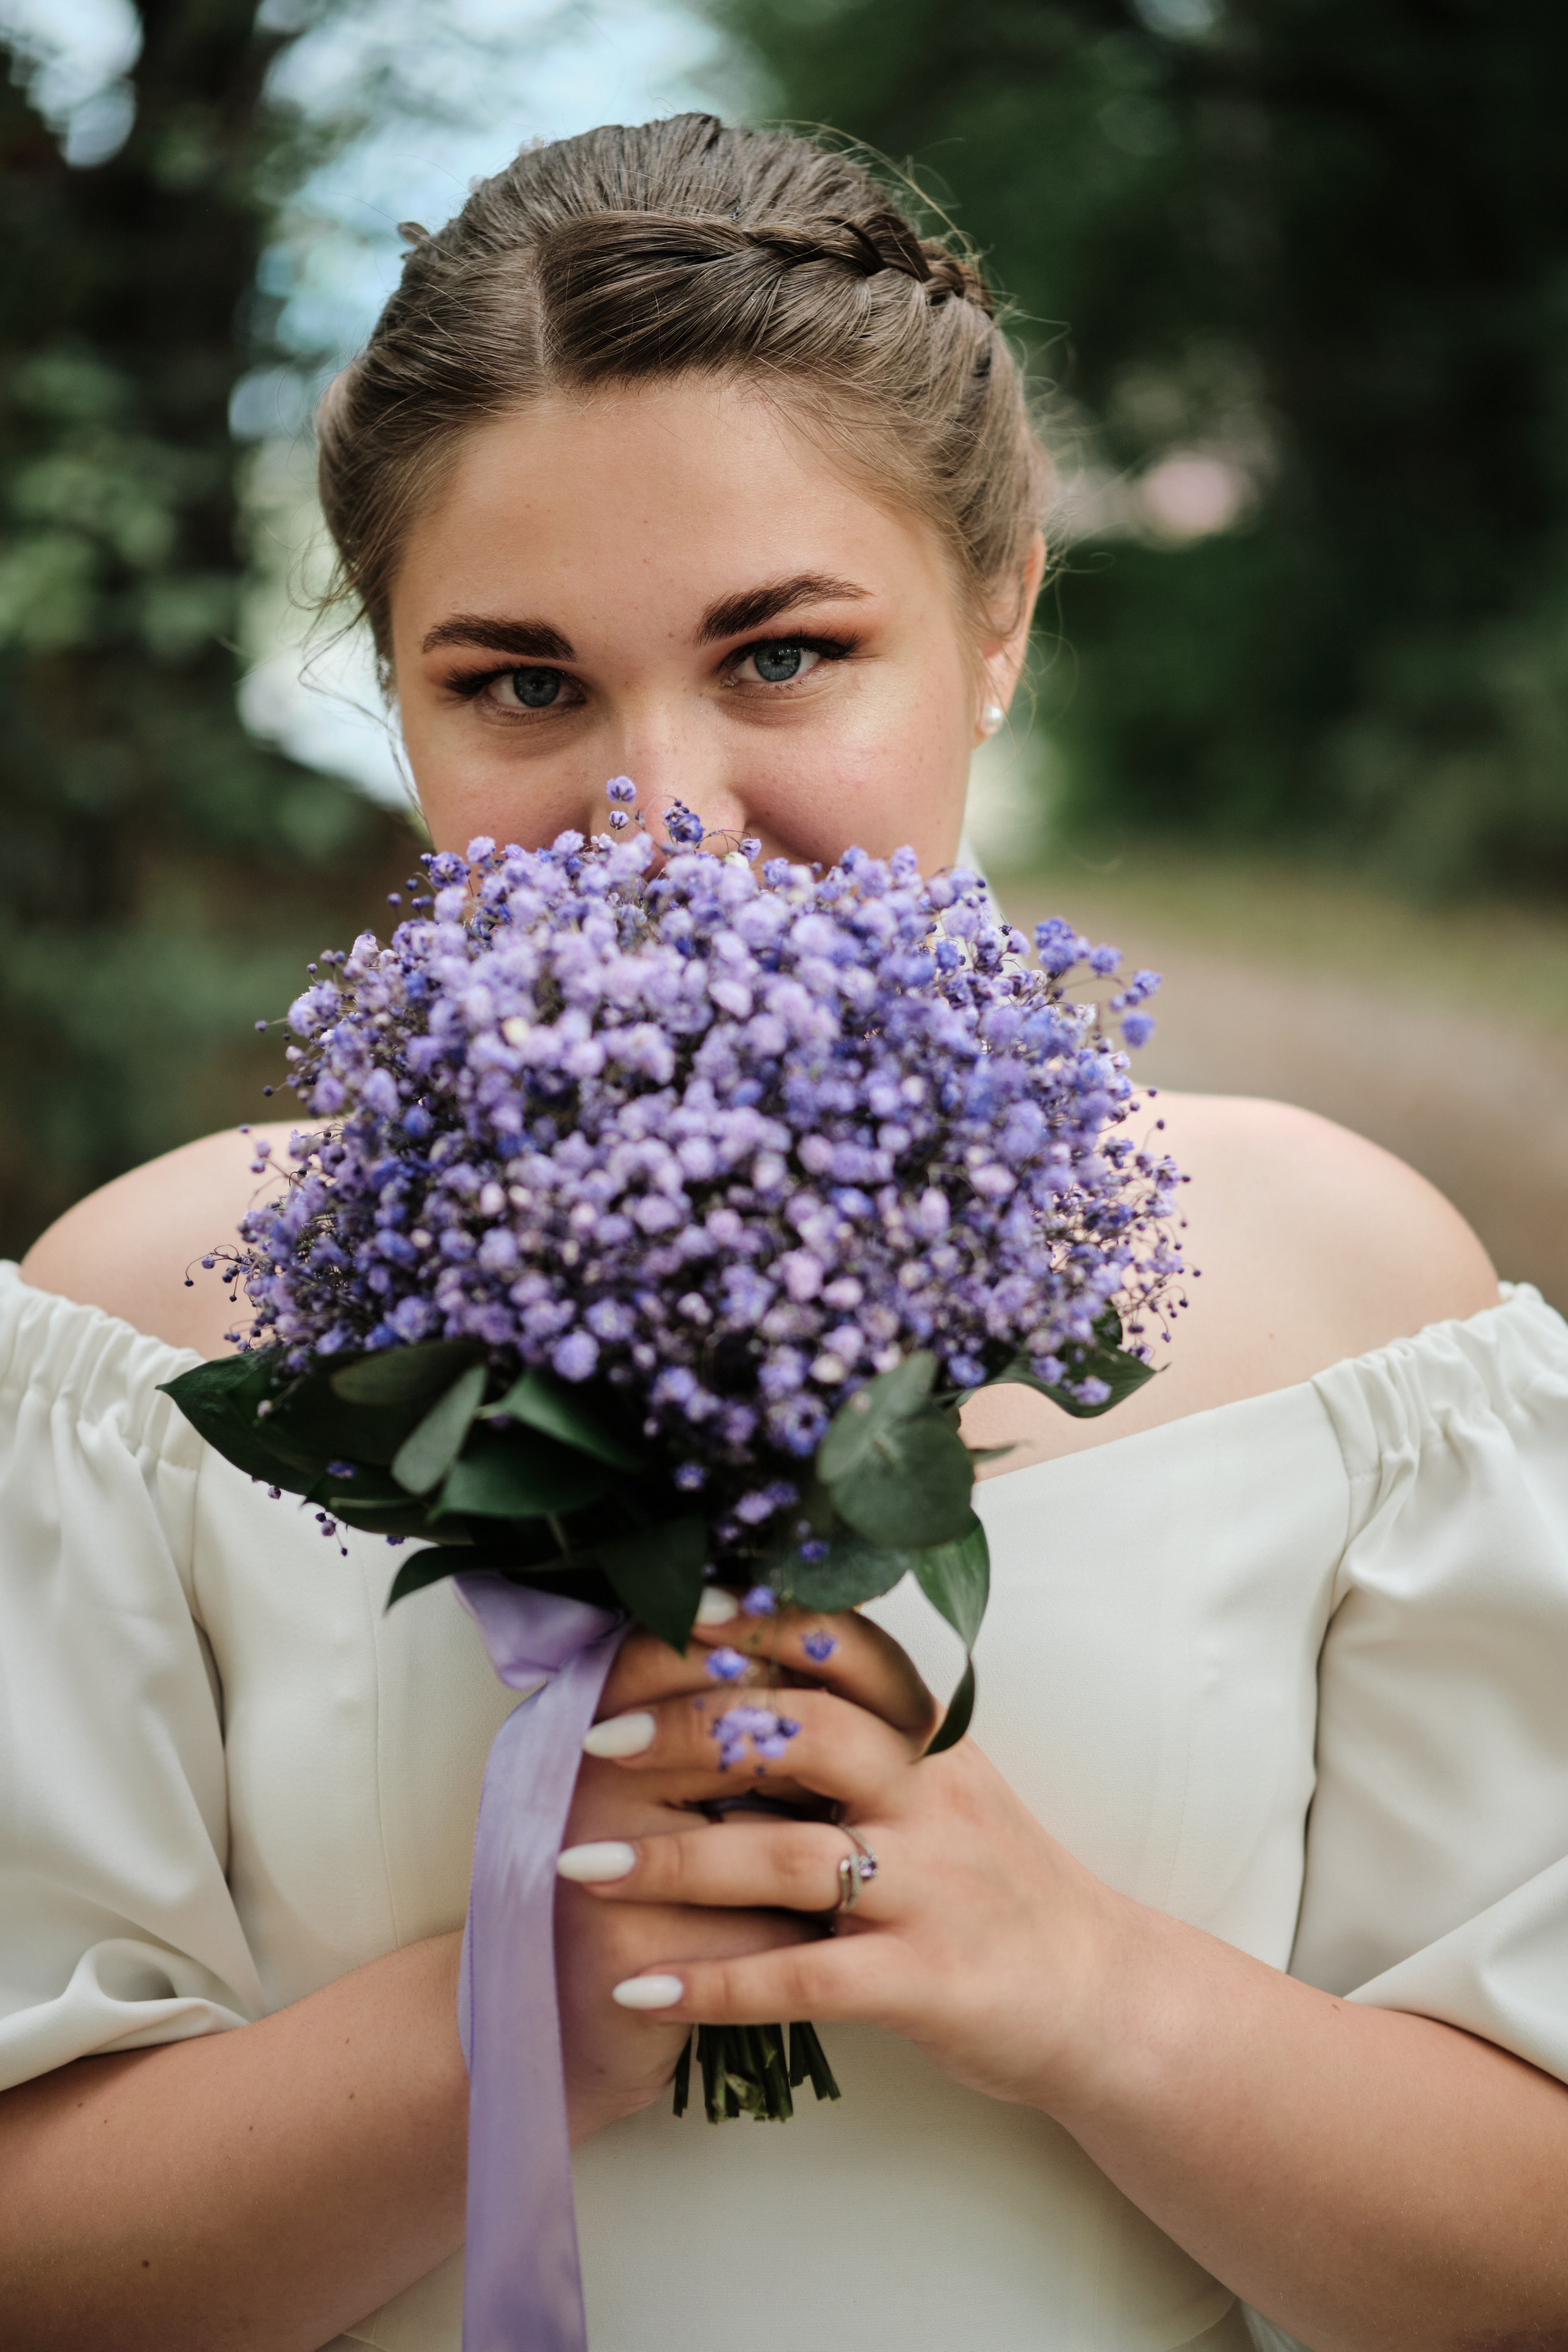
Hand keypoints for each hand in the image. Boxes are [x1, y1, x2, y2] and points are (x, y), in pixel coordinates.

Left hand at [559, 1676, 1122, 2115]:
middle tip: (593, 1740)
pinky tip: (639, 1984)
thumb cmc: (994, 1881)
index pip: (843, 1650)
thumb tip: (727, 1679)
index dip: (756, 1625)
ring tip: (579, 1866)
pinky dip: (714, 1983)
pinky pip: (804, 1978)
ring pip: (789, 1857)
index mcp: (930, 1738)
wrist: (1104, 1997)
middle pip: (804, 1732)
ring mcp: (934, 1887)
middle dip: (690, 1730)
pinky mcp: (927, 1981)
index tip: (673, 1612)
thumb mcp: (939, 1785)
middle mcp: (933, 1796)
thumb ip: (855, 1735)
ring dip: (674, 1862)